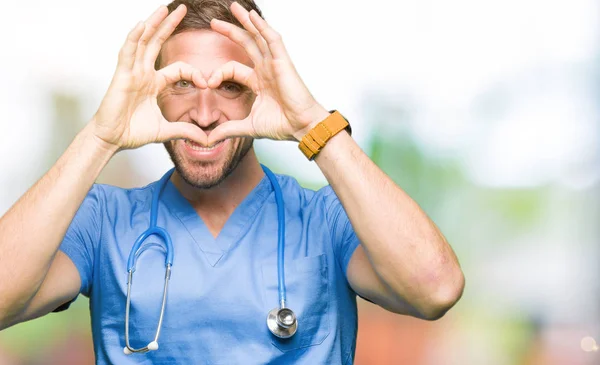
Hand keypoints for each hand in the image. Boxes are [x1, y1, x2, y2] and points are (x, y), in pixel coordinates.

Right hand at [91, 5, 208, 149]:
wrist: (113, 139)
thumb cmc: (133, 132)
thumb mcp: (166, 130)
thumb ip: (186, 131)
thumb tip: (207, 139)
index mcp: (154, 82)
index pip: (178, 68)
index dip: (194, 72)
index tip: (207, 83)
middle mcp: (143, 72)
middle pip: (157, 42)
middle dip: (169, 25)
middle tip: (183, 8)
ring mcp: (132, 72)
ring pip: (143, 41)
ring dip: (153, 23)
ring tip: (164, 8)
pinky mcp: (121, 75)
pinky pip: (128, 52)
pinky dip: (134, 38)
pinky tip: (142, 24)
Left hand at [206, 2, 328, 144]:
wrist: (301, 127)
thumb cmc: (282, 125)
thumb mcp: (248, 126)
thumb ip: (228, 129)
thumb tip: (209, 139)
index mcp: (259, 82)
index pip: (234, 68)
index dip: (218, 73)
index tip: (208, 83)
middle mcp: (266, 69)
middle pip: (246, 44)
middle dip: (231, 31)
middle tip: (214, 22)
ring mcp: (275, 64)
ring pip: (259, 36)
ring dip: (246, 21)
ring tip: (234, 7)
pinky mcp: (283, 62)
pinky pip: (272, 39)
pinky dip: (262, 26)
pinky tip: (252, 16)